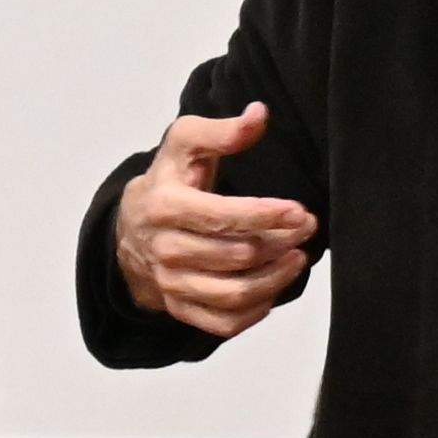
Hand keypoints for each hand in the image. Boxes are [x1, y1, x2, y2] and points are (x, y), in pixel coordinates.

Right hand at [114, 103, 316, 337]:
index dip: (264, 216)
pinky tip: (273, 289)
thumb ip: (221, 131)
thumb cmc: (170, 181)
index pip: (219, 216)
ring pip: (232, 293)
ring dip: (274, 279)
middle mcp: (163, 249)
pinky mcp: (178, 306)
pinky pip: (222, 323)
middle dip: (278, 242)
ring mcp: (169, 281)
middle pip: (234, 255)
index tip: (299, 211)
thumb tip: (259, 115)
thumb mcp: (184, 144)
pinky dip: (255, 313)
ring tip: (297, 258)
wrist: (131, 226)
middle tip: (306, 228)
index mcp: (163, 206)